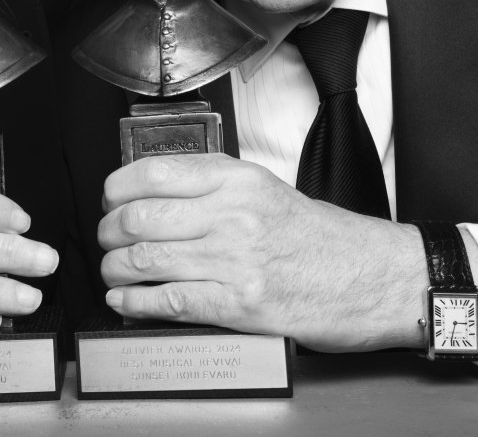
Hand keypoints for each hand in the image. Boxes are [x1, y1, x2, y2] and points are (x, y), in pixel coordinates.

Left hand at [98, 153, 423, 351]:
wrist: (371, 276)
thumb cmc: (318, 236)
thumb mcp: (264, 187)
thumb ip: (211, 183)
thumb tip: (151, 188)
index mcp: (236, 179)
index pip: (152, 173)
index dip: (115, 189)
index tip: (108, 200)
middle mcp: (233, 214)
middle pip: (139, 218)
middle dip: (109, 233)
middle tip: (107, 240)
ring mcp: (235, 261)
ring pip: (146, 260)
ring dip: (116, 269)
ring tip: (113, 271)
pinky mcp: (239, 305)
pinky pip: (169, 301)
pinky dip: (135, 303)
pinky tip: (125, 300)